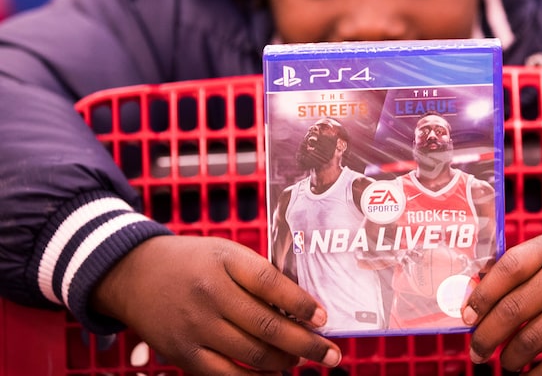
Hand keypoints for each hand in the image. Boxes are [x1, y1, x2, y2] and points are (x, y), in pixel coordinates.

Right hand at [91, 235, 341, 374]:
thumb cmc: (193, 262)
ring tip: (302, 360)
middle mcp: (210, 295)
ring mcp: (195, 327)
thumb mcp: (226, 254)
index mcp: (225, 262)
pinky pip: (226, 375)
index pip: (270, 284)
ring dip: (285, 362)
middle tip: (331, 353)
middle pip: (266, 326)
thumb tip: (302, 308)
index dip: (301, 304)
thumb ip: (259, 276)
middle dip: (306, 344)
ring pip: (252, 354)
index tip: (323, 318)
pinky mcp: (183, 354)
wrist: (135, 274)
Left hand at [461, 230, 541, 373]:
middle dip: (486, 336)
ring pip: (533, 340)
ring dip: (509, 358)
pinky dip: (538, 375)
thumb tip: (472, 291)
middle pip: (514, 309)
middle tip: (476, 350)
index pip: (507, 269)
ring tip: (503, 362)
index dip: (481, 296)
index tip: (466, 316)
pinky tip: (528, 374)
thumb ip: (517, 265)